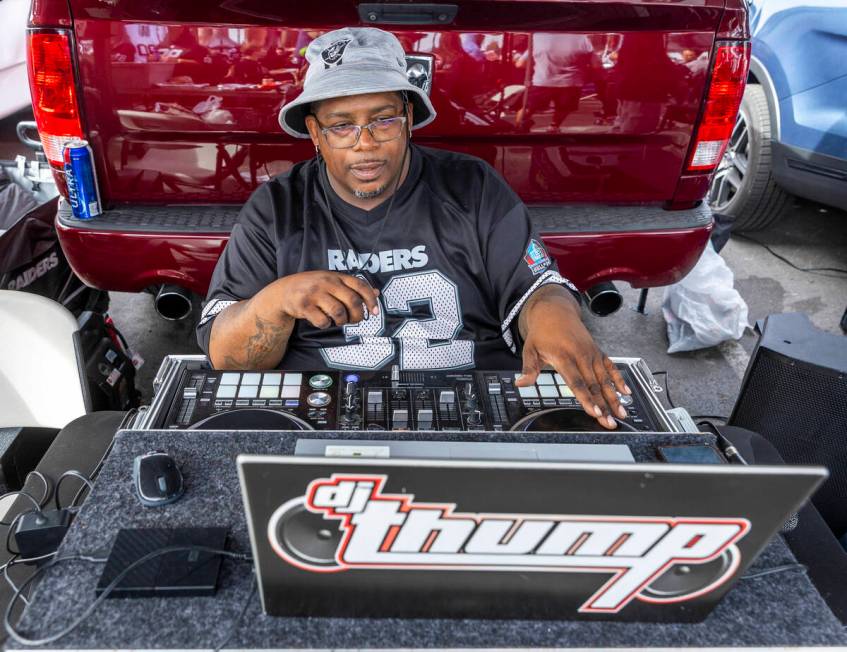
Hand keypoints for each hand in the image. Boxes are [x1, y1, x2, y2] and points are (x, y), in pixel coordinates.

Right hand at [275, 271, 379, 328]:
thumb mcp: (333, 282)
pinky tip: (322, 321)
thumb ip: (353, 287)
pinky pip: (322, 321)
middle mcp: (327, 282)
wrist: (284, 291)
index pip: (360, 286)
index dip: (371, 300)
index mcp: (336, 276)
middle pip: (352, 301)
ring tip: (338, 321)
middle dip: (358, 315)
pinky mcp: (304, 306)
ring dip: (342, 321)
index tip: (375, 312)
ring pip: (339, 312)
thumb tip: (376, 292)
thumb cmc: (313, 288)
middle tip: (355, 320)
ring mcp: (315, 293)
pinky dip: (325, 325)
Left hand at [516, 290, 630, 429]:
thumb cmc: (542, 332)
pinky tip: (626, 393)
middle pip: (594, 385)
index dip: (587, 399)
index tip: (595, 413)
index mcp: (564, 357)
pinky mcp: (597, 351)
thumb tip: (520, 384)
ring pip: (605, 379)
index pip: (577, 383)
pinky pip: (611, 367)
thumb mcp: (530, 349)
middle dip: (604, 405)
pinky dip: (619, 379)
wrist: (554, 310)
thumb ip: (529, 369)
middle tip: (611, 421)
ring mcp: (591, 353)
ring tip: (622, 413)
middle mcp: (581, 355)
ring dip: (614, 397)